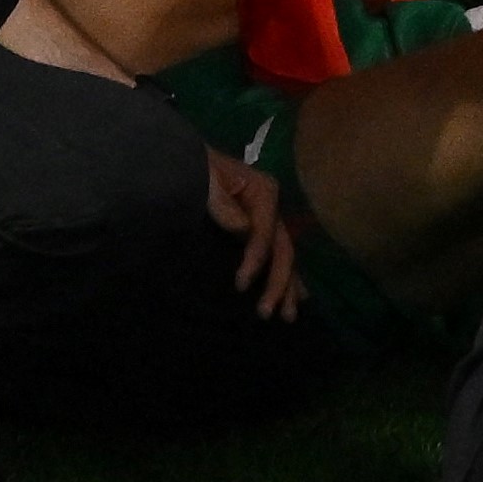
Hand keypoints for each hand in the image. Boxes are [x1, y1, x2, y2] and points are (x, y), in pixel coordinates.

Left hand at [211, 148, 305, 320]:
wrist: (185, 164)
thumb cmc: (194, 170)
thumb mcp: (204, 178)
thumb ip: (221, 202)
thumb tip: (244, 230)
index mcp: (264, 191)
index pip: (265, 232)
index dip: (256, 259)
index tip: (240, 284)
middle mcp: (273, 207)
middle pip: (282, 249)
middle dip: (277, 282)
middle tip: (266, 313)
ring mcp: (269, 220)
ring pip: (286, 256)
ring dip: (287, 287)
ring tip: (287, 317)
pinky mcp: (261, 231)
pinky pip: (278, 256)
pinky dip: (287, 277)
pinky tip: (297, 297)